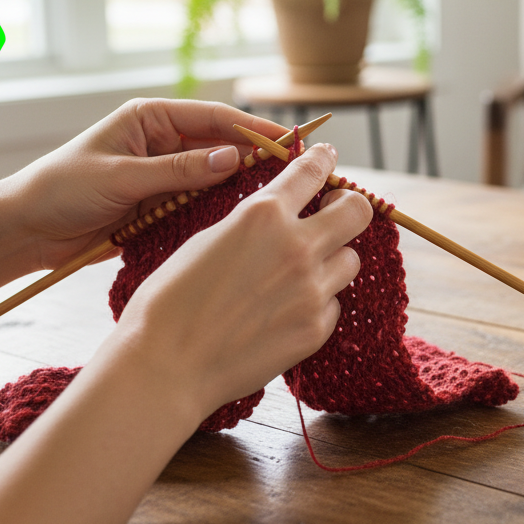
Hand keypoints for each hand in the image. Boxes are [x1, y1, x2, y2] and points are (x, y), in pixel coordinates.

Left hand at [7, 98, 289, 270]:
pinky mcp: (162, 203)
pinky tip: (244, 220)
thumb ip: (179, 170)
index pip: (215, 118)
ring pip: (217, 176)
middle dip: (257, 157)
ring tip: (279, 199)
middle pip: (223, 145)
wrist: (25, 229)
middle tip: (297, 173)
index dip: (254, 129)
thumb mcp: (121, 177)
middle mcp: (163, 141)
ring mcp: (165, 173)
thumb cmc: (61, 190)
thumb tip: (234, 159)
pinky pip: (201, 202)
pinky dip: (221, 209)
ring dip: (242, 186)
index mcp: (151, 118)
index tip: (288, 142)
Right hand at [110, 143, 374, 415]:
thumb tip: (277, 213)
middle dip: (348, 206)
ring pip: (350, 260)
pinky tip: (284, 311)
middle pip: (357, 211)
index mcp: (262, 215)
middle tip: (333, 211)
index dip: (323, 160)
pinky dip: (316, 302)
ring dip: (332, 259)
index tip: (328, 156)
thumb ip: (251, 223)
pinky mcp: (316, 329)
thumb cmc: (169, 302)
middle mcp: (297, 247)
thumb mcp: (206, 240)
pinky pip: (332, 303)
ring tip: (301, 271)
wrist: (167, 366)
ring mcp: (312, 290)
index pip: (312, 171)